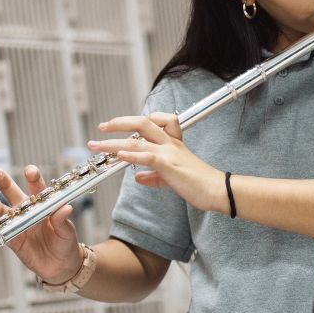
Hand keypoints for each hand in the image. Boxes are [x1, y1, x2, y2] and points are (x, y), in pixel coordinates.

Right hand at [0, 165, 81, 284]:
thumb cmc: (66, 243)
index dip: (33, 178)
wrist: (61, 266)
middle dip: (5, 183)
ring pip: (5, 213)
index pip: (37, 188)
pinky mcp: (13, 241)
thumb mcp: (67, 231)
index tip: (30, 171)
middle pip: (14, 194)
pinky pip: (2, 234)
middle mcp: (28, 212)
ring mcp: (19, 225)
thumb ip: (62, 220)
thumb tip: (66, 207)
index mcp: (43, 205)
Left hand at [88, 112, 226, 213]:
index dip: (134, 121)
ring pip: (137, 141)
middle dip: (119, 123)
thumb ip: (154, 176)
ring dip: (113, 142)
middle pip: (142, 122)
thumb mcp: (172, 178)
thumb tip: (138, 178)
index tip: (116, 126)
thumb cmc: (198, 184)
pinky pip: (148, 157)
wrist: (217, 190)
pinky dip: (131, 155)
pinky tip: (119, 155)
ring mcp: (169, 153)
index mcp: (171, 143)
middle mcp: (169, 144)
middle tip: (101, 127)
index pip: (153, 122)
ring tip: (96, 145)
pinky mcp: (170, 166)